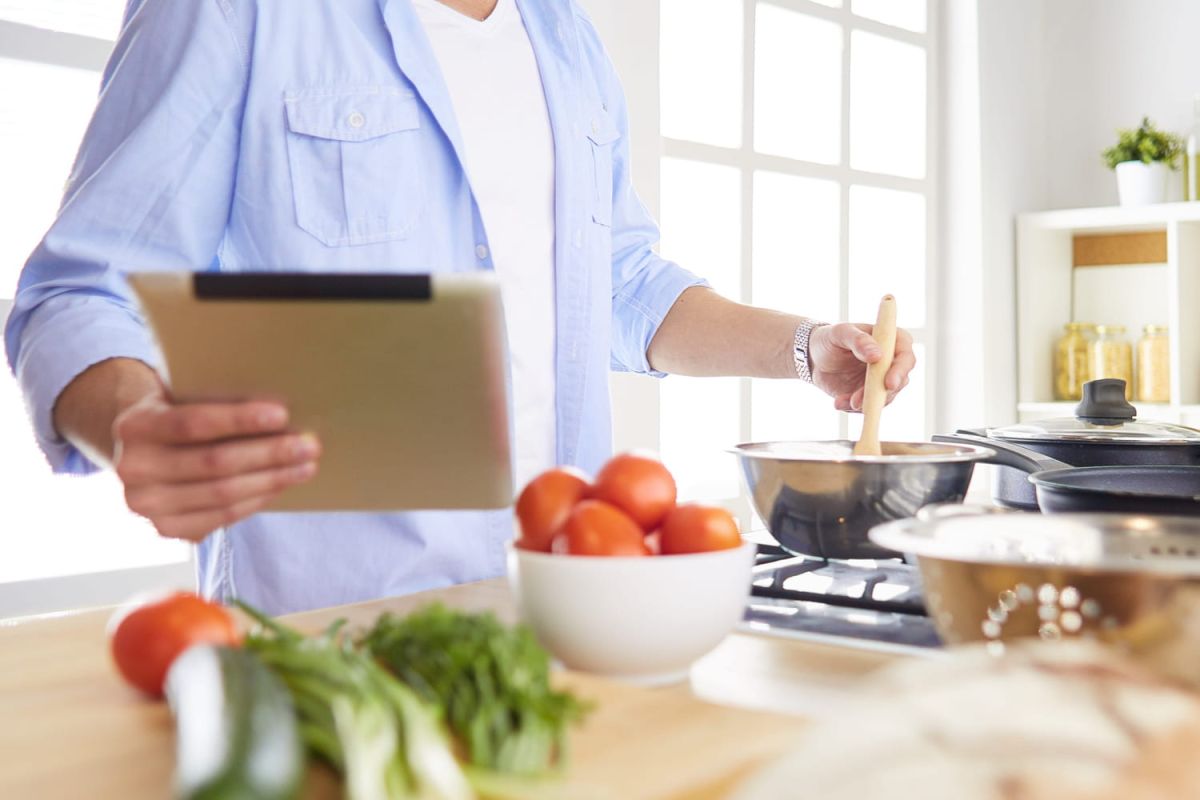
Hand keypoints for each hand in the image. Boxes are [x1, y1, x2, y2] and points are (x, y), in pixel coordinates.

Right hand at [111, 393, 319, 540]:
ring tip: (305, 466)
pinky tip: (279, 485)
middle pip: (215, 463)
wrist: (138, 451)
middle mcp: (133, 469)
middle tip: (309, 445)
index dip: (239, 420)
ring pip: (223, 494)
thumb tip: (279, 412)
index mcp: (135, 427)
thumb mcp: (179, 398)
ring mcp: (147, 505)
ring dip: (272, 479)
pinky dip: (257, 499)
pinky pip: (223, 517)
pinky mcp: (166, 529)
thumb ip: (211, 401)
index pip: (192, 423)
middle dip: (269, 454)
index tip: (281, 414)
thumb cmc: (174, 415)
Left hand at [808, 322, 915, 411]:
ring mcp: (882, 381)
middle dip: (881, 394)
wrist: (814, 358)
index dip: (900, 371)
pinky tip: (839, 402)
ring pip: (884, 398)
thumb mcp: (840, 333)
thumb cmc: (830, 339)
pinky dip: (853, 407)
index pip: (905, 356)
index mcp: (891, 341)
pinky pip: (868, 407)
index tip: (888, 383)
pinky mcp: (870, 396)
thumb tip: (877, 354)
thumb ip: (858, 340)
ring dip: (865, 403)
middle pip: (900, 381)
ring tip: (843, 401)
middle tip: (860, 401)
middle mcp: (891, 362)